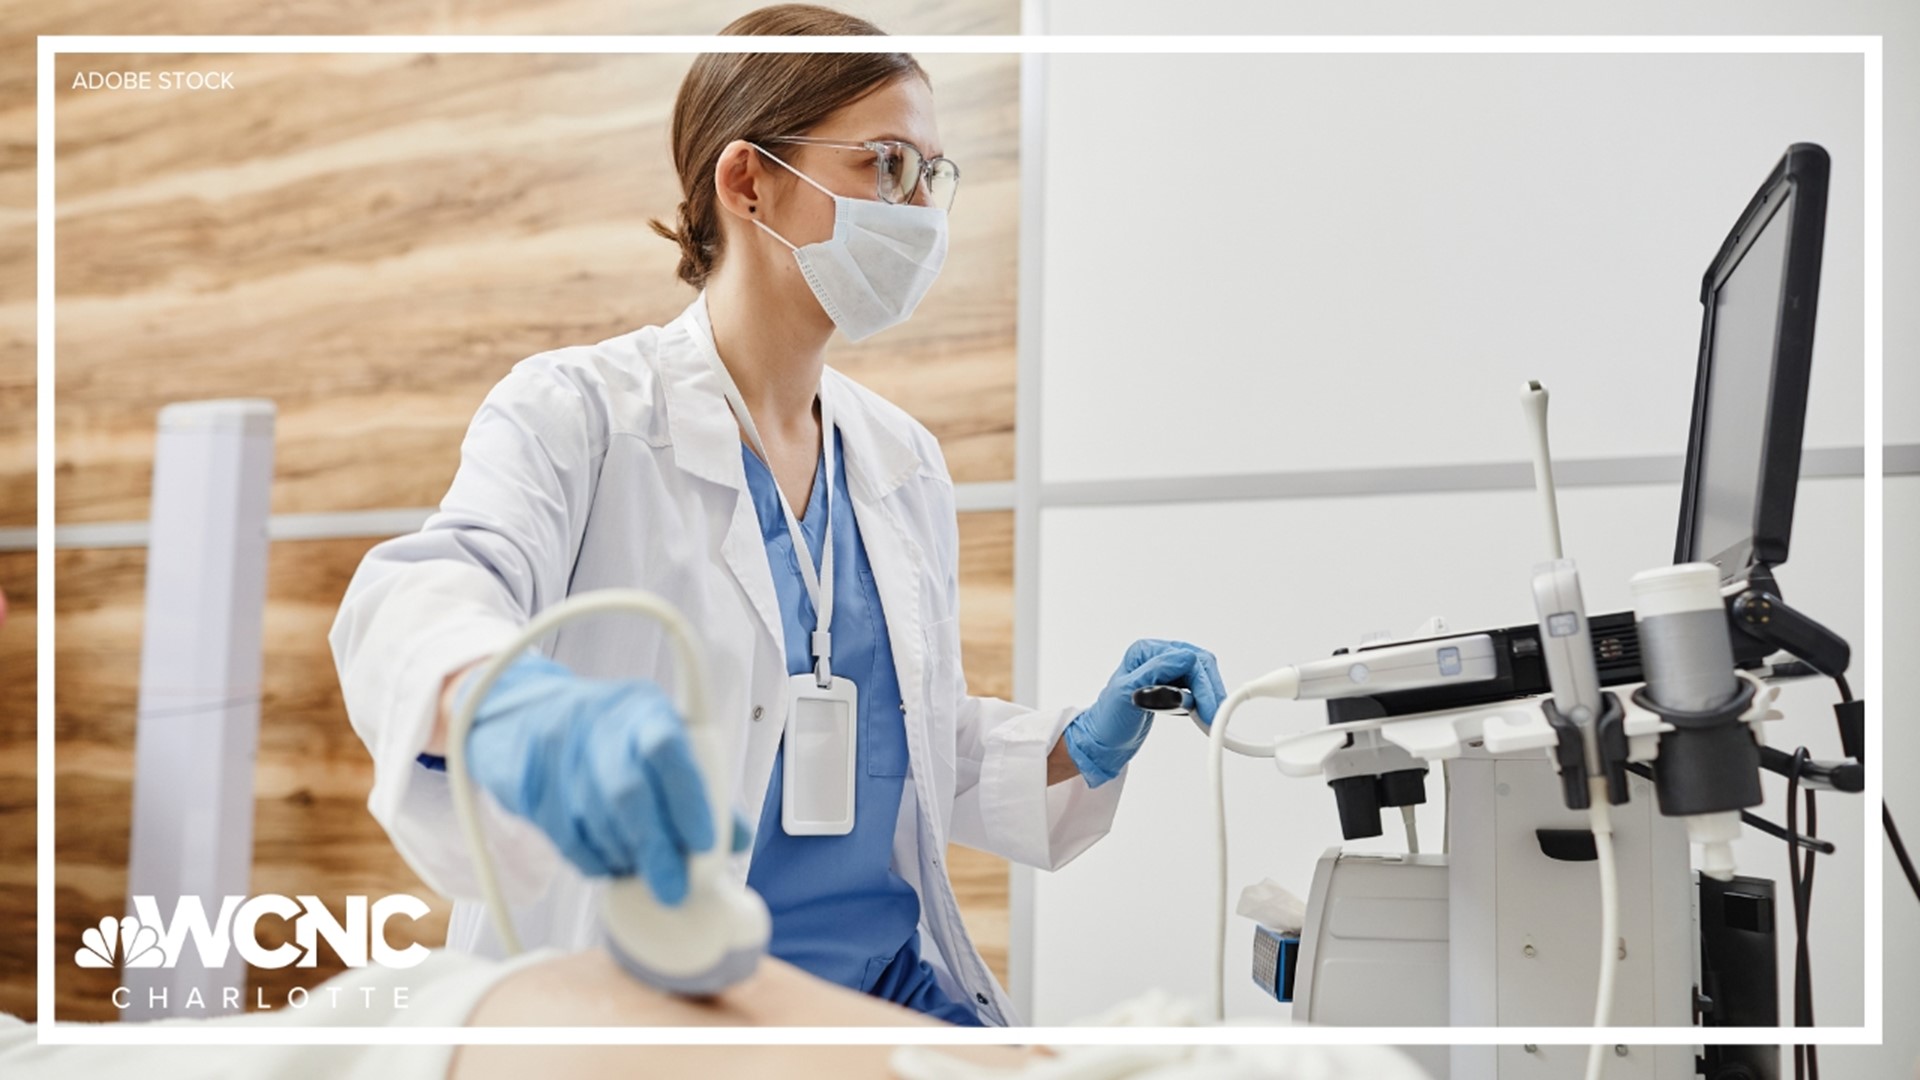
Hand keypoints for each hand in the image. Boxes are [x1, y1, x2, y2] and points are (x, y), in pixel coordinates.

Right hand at [463, 653, 740, 903]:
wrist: (526, 716)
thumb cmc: (611, 737)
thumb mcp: (658, 740)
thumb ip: (699, 787)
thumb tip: (735, 841)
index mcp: (645, 709)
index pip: (668, 749)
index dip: (688, 801)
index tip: (703, 845)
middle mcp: (599, 723)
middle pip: (628, 793)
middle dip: (655, 849)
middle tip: (673, 889)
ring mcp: (557, 750)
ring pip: (594, 819)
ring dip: (624, 857)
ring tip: (642, 872)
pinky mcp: (528, 781)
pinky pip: (563, 836)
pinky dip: (592, 861)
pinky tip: (608, 865)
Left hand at [1062, 638, 1225, 786]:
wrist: (1102, 742)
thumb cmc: (1108, 719)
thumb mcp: (1127, 692)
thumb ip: (1156, 673)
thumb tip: (1186, 660)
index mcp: (1145, 652)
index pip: (1187, 659)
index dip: (1202, 683)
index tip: (1210, 708)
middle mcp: (1157, 658)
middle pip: (1198, 664)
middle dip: (1210, 689)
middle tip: (1216, 714)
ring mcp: (1165, 673)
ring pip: (1201, 676)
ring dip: (1209, 694)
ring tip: (1212, 717)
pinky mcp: (1171, 688)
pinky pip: (1196, 688)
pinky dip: (1203, 701)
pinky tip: (1203, 714)